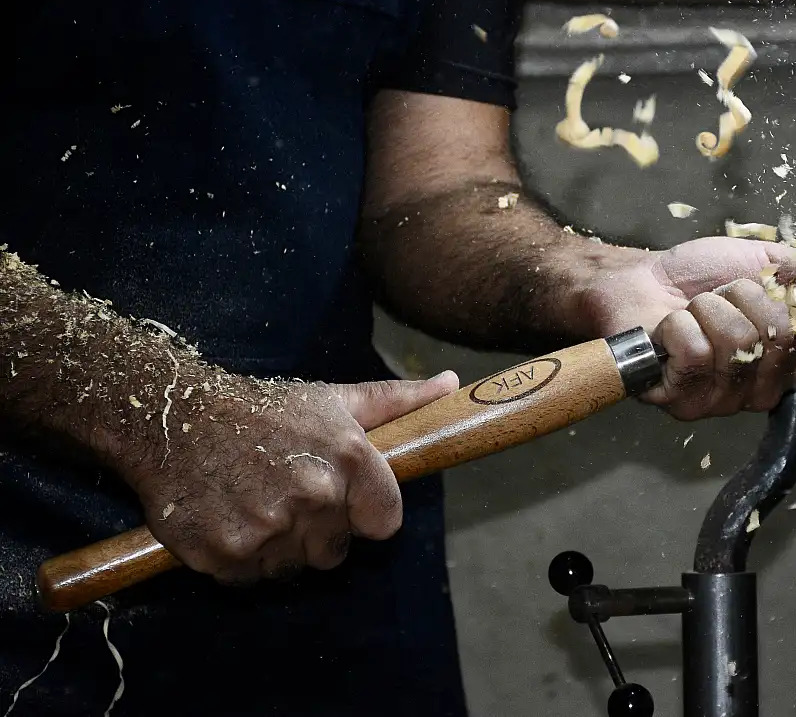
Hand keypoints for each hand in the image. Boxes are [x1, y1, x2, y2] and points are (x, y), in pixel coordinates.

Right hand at [112, 372, 458, 584]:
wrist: (174, 418)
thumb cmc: (264, 409)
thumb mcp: (336, 399)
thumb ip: (398, 401)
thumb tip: (453, 385)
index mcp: (350, 458)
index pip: (385, 522)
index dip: (364, 513)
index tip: (342, 498)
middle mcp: (315, 496)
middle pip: (337, 550)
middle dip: (319, 530)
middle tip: (288, 494)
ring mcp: (268, 529)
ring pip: (295, 567)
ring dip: (281, 547)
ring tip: (258, 503)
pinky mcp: (225, 556)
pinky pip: (251, 578)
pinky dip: (243, 559)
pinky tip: (232, 519)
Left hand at [582, 237, 795, 420]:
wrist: (636, 281)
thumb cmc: (697, 276)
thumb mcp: (765, 261)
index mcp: (785, 357)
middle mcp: (758, 385)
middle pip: (784, 341)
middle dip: (752, 299)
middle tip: (727, 294)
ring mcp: (720, 399)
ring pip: (738, 344)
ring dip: (710, 308)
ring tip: (693, 310)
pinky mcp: (681, 399)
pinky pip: (698, 354)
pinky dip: (680, 324)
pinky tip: (667, 329)